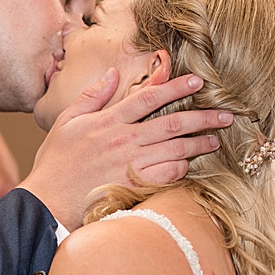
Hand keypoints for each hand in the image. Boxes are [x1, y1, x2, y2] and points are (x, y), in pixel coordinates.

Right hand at [19, 72, 230, 228]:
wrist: (48, 202)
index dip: (174, 86)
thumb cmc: (55, 163)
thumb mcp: (65, 121)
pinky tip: (190, 165)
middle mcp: (123, 141)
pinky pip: (167, 175)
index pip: (148, 97)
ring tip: (216, 140)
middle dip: (203, 116)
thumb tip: (112, 73)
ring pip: (176, 149)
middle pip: (172, 123)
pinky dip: (181, 168)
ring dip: (200, 143)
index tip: (197, 80)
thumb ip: (92, 96)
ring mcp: (130, 165)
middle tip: (226, 114)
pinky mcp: (134, 187)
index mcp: (107, 121)